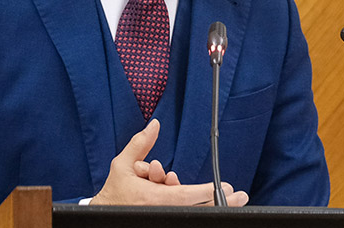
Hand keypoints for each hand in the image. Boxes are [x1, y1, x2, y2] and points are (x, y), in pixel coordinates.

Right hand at [91, 119, 248, 206]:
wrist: (105, 213)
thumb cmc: (115, 191)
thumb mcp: (123, 165)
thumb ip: (140, 144)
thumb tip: (155, 125)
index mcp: (151, 197)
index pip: (185, 195)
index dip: (207, 192)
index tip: (227, 188)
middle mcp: (160, 210)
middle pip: (196, 208)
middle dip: (219, 201)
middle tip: (239, 196)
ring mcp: (163, 216)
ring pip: (193, 213)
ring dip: (211, 205)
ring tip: (226, 198)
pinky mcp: (164, 218)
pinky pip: (186, 216)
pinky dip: (199, 210)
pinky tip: (212, 206)